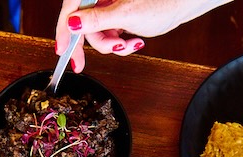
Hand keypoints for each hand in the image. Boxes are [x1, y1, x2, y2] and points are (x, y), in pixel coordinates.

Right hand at [55, 0, 229, 71]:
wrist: (181, 5)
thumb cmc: (161, 2)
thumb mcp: (124, 14)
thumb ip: (95, 19)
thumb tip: (71, 24)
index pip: (71, 7)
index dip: (63, 30)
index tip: (61, 50)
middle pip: (81, 23)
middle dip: (91, 43)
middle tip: (81, 64)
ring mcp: (107, 5)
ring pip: (95, 33)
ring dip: (110, 45)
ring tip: (128, 43)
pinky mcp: (116, 15)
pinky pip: (108, 35)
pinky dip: (117, 44)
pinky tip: (132, 42)